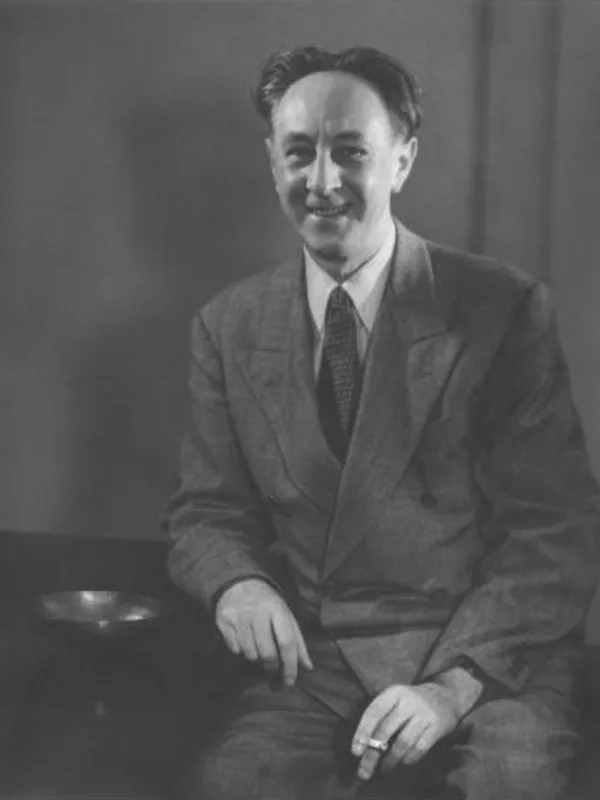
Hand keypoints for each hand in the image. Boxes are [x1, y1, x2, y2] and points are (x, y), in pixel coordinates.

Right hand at [215, 578, 312, 685]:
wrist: (240, 583)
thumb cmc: (268, 604)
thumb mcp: (286, 616)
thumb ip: (298, 641)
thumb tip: (309, 667)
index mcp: (278, 610)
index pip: (287, 643)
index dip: (290, 666)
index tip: (289, 682)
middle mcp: (258, 613)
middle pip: (267, 653)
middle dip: (271, 666)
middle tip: (271, 666)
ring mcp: (240, 616)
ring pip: (250, 654)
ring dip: (255, 657)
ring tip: (257, 647)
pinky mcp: (224, 620)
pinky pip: (234, 648)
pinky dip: (239, 649)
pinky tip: (243, 638)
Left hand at [352, 680, 466, 780]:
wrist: (445, 697)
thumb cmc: (411, 702)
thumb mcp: (395, 699)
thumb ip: (381, 716)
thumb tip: (364, 746)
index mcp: (393, 692)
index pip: (373, 712)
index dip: (362, 732)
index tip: (356, 752)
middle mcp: (408, 701)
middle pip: (385, 730)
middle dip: (373, 754)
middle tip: (365, 772)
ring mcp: (423, 714)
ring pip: (402, 742)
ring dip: (391, 760)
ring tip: (385, 769)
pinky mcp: (436, 727)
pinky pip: (419, 748)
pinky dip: (409, 758)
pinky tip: (404, 762)